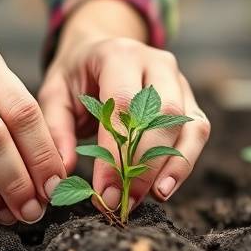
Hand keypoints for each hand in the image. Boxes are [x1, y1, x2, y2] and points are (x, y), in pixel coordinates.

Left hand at [38, 0, 209, 213]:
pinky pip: (197, 131)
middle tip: (125, 200)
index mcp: (117, 55)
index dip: (117, 152)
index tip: (105, 191)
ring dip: (172, 166)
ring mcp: (177, 79)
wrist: (99, 50)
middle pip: (163, 114)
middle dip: (145, 164)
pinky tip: (164, 187)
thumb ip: (56, 129)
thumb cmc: (75, 75)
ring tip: (151, 198)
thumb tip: (65, 171)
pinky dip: (184, 162)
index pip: (122, 104)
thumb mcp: (54, 94)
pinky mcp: (188, 98)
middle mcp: (155, 62)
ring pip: (189, 124)